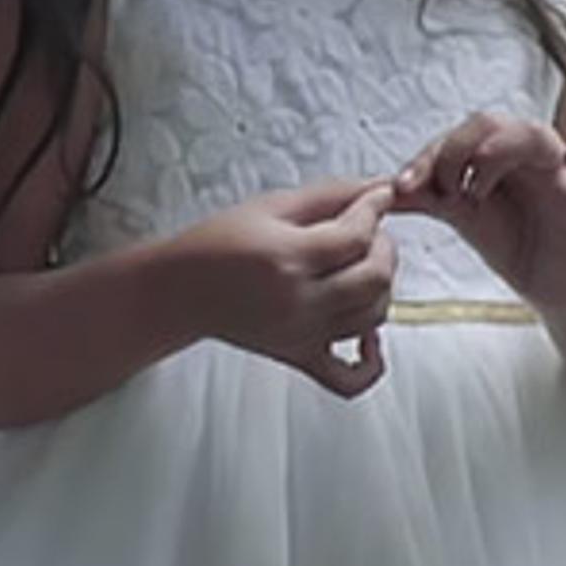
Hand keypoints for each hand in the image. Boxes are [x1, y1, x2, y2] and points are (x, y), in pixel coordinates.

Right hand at [166, 175, 398, 397]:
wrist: (180, 290)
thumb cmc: (216, 246)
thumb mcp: (271, 206)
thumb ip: (328, 195)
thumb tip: (374, 188)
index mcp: (287, 257)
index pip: (357, 235)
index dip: (375, 209)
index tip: (377, 198)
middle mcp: (297, 301)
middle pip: (375, 278)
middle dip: (385, 248)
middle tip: (371, 232)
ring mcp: (301, 334)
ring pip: (373, 316)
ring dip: (381, 288)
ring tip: (364, 268)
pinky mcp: (298, 356)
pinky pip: (350, 378)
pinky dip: (372, 362)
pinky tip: (368, 336)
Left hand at [391, 113, 565, 312]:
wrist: (554, 289)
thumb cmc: (513, 245)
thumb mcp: (463, 219)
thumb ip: (429, 196)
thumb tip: (376, 191)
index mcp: (492, 155)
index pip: (458, 133)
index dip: (428, 152)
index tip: (402, 187)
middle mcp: (526, 155)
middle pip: (489, 123)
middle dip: (453, 150)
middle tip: (439, 188)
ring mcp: (560, 173)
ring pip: (534, 135)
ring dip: (496, 154)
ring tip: (474, 193)